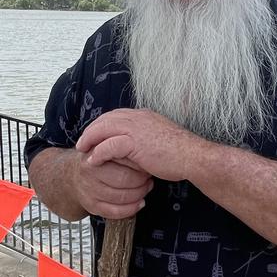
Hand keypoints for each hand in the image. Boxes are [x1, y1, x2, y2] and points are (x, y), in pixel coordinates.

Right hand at [72, 150, 152, 218]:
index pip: (124, 160)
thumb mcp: (107, 145)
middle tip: (148, 177)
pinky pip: (115, 212)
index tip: (148, 164)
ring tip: (146, 188)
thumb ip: (123, 146)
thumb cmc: (98, 159)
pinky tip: (139, 203)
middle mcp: (90, 174)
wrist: (74, 174)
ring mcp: (89, 191)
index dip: (140, 164)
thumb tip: (146, 150)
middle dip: (142, 180)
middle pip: (124, 180)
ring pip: (121, 198)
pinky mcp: (92, 206)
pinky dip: (131, 209)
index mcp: (96, 156)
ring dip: (139, 194)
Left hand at [76, 108, 199, 181]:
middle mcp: (139, 117)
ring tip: (83, 150)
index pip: (117, 115)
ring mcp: (137, 128)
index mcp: (146, 116)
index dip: (103, 124)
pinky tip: (94, 161)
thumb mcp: (159, 141)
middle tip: (82, 143)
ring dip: (90, 139)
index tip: (95, 136)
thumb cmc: (181, 154)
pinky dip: (98, 153)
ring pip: (103, 128)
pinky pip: (108, 145)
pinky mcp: (135, 142)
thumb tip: (128, 151)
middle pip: (106, 118)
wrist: (193, 157)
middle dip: (92, 130)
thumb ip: (142, 141)